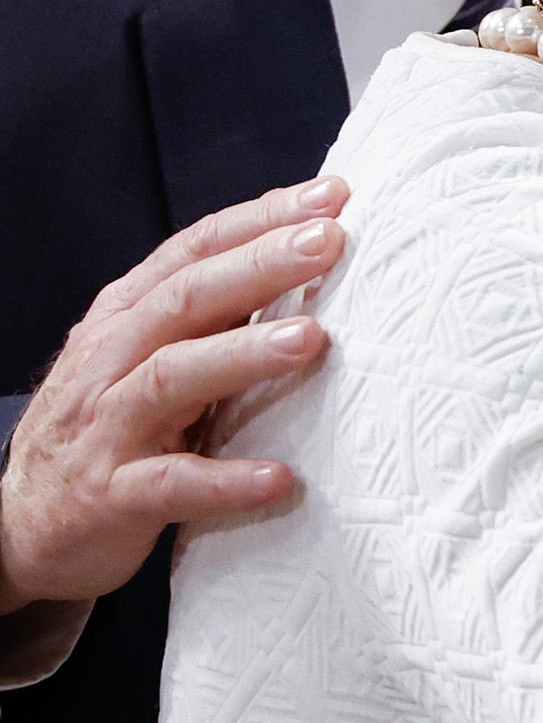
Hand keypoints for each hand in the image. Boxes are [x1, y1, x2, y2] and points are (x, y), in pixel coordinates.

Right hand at [0, 179, 346, 613]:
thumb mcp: (150, 356)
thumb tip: (308, 254)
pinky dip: (224, 481)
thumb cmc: (110, 427)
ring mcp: (106, 428)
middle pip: (185, 300)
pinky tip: (279, 478)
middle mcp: (109, 362)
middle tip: (329, 242)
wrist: (25, 525)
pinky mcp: (112, 496)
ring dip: (243, 355)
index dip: (258, 219)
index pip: (192, 251)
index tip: (332, 197)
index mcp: (125, 318)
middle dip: (259, 265)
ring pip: (171, 378)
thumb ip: (213, 312)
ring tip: (312, 338)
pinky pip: (170, 484)